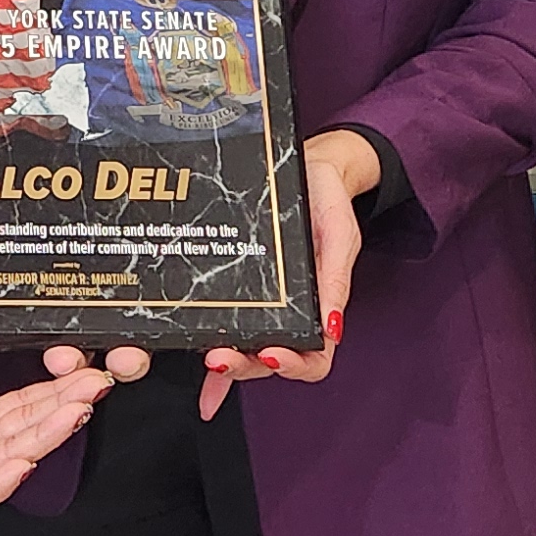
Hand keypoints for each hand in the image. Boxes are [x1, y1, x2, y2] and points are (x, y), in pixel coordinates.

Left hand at [0, 350, 111, 520]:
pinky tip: (25, 461)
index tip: (80, 372)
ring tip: (75, 414)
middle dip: (62, 408)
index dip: (49, 392)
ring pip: (12, 456)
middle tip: (96, 387)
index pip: (16, 408)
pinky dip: (2, 477)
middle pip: (25, 429)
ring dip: (45, 436)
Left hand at [198, 128, 369, 419]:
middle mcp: (289, 316)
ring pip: (246, 353)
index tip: (273, 354)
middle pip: (270, 362)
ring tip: (209, 358)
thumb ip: (336, 281)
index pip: (314, 358)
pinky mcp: (237, 294)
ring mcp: (262, 309)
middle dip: (246, 367)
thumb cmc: (329, 202)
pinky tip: (195, 367)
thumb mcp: (341, 236)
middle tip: (221, 358)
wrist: (310, 168)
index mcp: (320, 308)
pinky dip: (212, 361)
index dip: (294, 366)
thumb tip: (332, 329)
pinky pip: (224, 330)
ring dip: (226, 366)